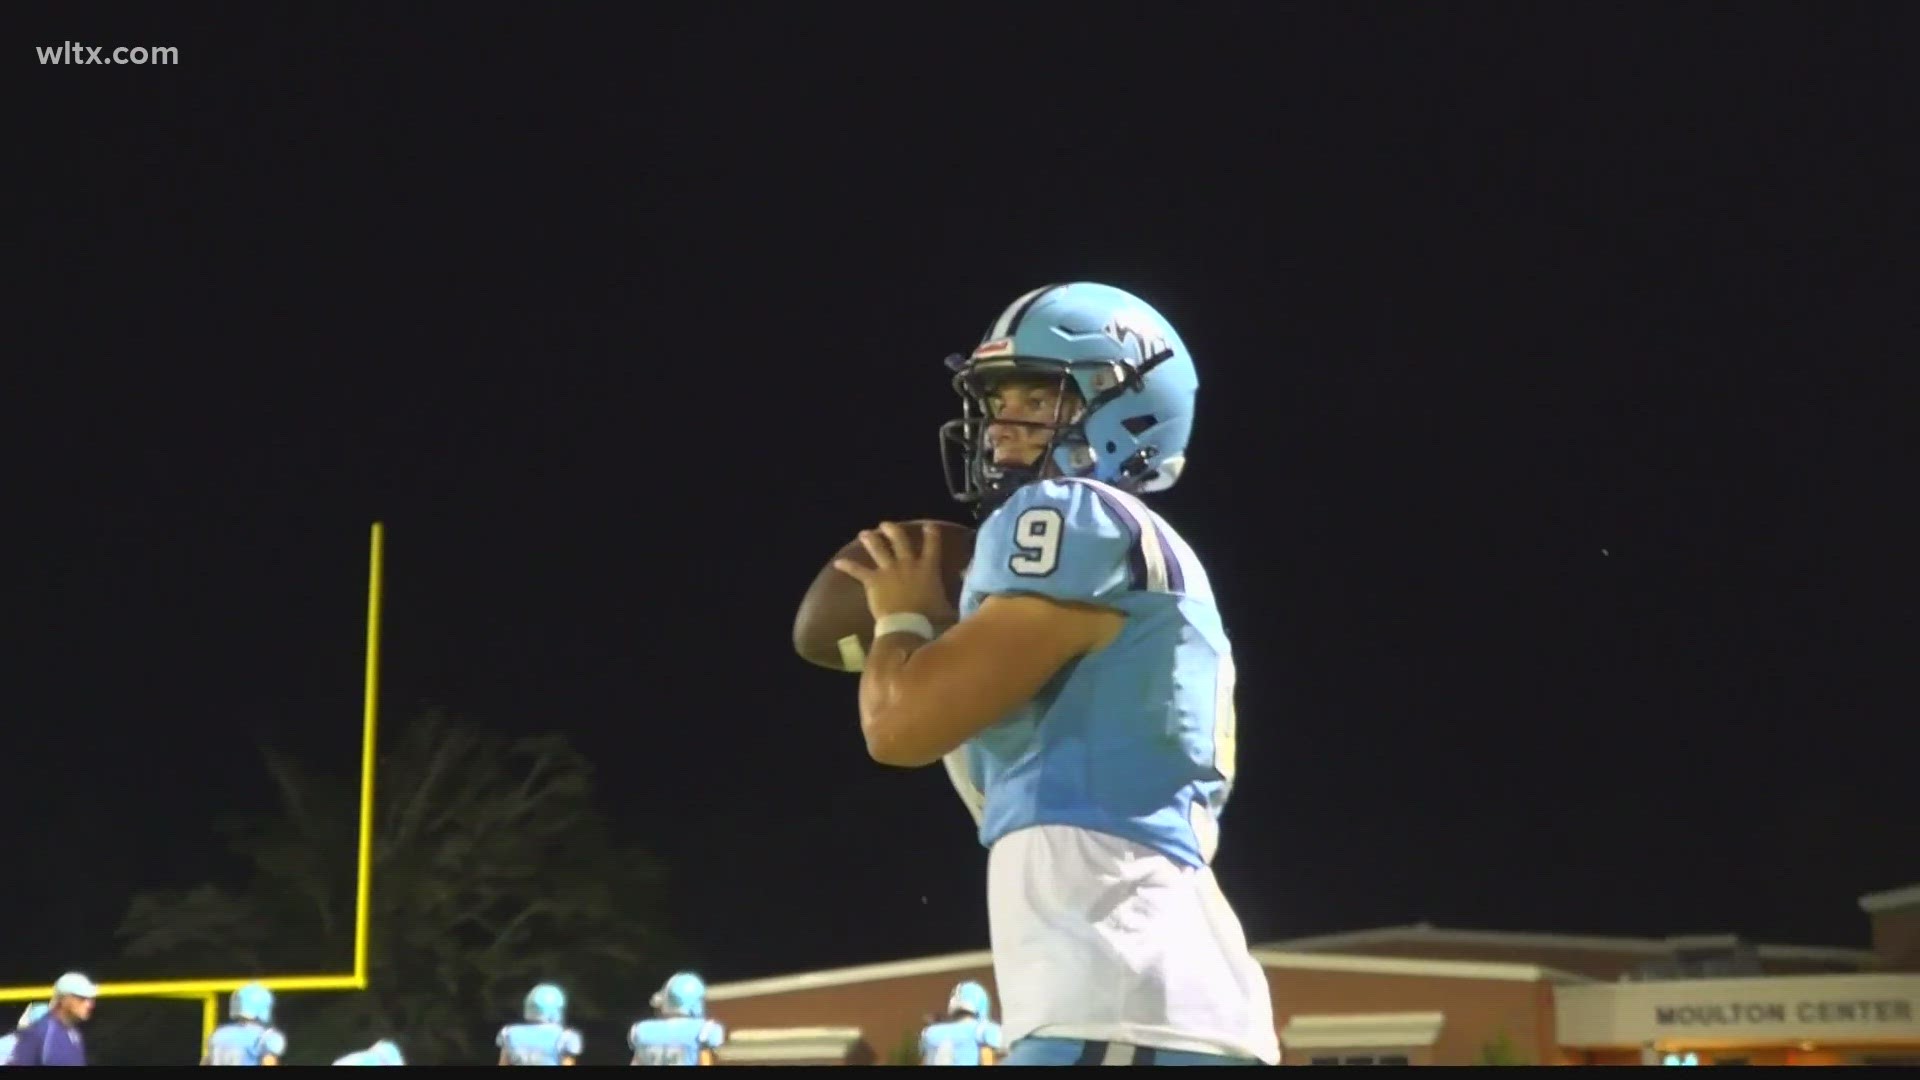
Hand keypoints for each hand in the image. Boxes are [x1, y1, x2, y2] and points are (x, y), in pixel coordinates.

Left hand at [833, 521, 959, 624]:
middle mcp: (908, 564)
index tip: (929, 525)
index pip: (932, 545)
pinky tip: (838, 563)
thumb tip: (972, 586)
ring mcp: (889, 570)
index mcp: (927, 568)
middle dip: (892, 530)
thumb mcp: (950, 605)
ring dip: (871, 540)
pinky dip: (848, 567)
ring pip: (878, 549)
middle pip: (900, 540)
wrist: (907, 625)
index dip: (931, 534)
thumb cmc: (931, 618)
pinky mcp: (873, 581)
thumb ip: (958, 594)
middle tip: (886, 524)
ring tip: (865, 533)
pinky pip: (858, 571)